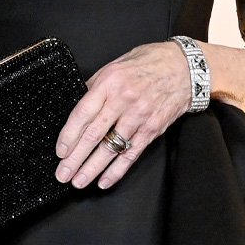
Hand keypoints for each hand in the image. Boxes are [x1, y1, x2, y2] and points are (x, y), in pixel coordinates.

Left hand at [54, 41, 190, 189]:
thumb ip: (97, 85)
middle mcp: (123, 99)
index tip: (60, 150)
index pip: (83, 112)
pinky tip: (104, 180)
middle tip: (62, 173)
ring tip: (78, 181)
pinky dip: (117, 170)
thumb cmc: (149, 62)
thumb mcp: (117, 64)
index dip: (69, 134)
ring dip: (92, 168)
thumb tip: (78, 103)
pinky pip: (131, 154)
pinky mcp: (152, 129)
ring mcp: (139, 116)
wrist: (183, 67)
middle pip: (93, 134)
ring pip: (111, 148)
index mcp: (110, 81)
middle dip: (75, 158)